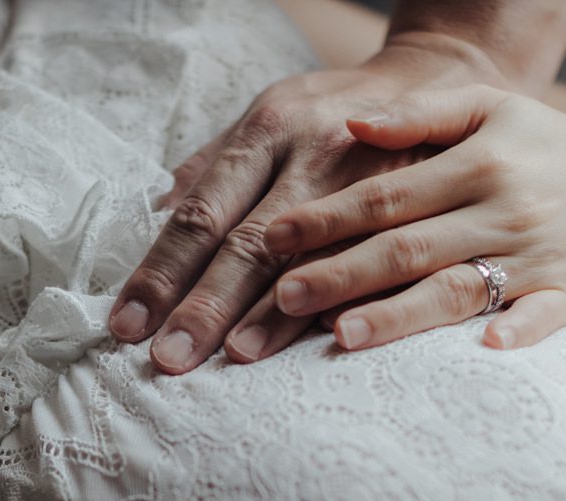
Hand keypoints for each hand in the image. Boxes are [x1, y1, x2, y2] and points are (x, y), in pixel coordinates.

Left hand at [107, 42, 511, 374]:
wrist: (436, 75)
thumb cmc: (334, 109)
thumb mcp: (271, 112)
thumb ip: (214, 163)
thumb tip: (156, 212)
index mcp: (268, 129)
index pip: (203, 212)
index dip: (163, 271)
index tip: (129, 324)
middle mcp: (316, 152)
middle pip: (251, 242)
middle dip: (205, 306)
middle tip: (170, 358)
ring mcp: (371, 180)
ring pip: (317, 256)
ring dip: (274, 316)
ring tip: (237, 359)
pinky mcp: (420, 205)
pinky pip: (383, 262)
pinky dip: (355, 302)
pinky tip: (331, 340)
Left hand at [255, 85, 565, 355]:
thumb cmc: (540, 145)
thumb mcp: (488, 108)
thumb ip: (418, 115)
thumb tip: (351, 120)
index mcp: (477, 163)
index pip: (387, 195)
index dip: (328, 218)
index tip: (274, 238)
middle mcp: (504, 210)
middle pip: (409, 248)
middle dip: (341, 274)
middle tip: (282, 298)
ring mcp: (538, 257)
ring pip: (458, 289)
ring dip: (400, 314)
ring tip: (342, 334)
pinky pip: (542, 319)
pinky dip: (518, 332)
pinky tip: (484, 350)